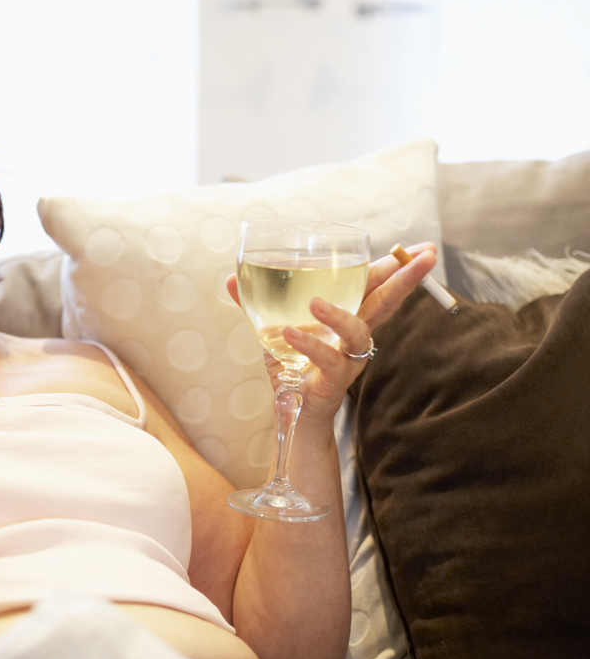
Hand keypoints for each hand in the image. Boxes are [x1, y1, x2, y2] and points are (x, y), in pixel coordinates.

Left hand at [226, 243, 437, 427]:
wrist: (291, 410)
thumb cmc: (292, 364)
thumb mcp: (274, 328)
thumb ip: (256, 302)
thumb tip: (231, 278)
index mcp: (349, 317)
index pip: (376, 286)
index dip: (396, 267)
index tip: (422, 248)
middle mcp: (355, 336)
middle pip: (387, 302)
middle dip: (408, 278)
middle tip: (428, 257)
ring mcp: (348, 358)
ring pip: (357, 332)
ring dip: (339, 315)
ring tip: (315, 302)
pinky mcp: (334, 380)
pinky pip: (328, 360)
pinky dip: (309, 346)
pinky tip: (290, 334)